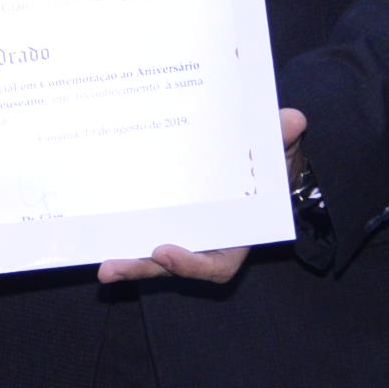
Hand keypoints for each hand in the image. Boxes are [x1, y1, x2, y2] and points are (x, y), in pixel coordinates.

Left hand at [99, 108, 306, 284]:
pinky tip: (95, 231)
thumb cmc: (270, 157)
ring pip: (152, 256)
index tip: (165, 250)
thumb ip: (281, 137)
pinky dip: (122, 234)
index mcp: (237, 234)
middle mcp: (207, 240)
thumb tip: (293, 119)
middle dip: (142, 268)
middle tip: (112, 268)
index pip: (216, 265)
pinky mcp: (162, 217)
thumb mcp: (278, 147)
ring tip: (101, 266)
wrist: (257, 153)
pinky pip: (142, 231)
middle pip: (172, 265)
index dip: (191, 263)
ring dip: (126, 261)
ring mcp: (184, 231)